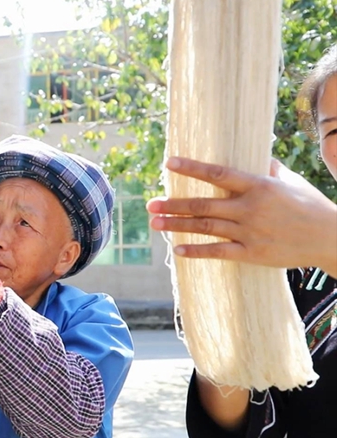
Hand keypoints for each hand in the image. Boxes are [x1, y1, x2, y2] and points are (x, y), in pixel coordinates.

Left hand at [147, 157, 336, 275]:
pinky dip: (197, 251)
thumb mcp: (290, 181)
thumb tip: (253, 154)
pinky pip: (219, 252)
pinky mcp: (252, 253)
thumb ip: (267, 168)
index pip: (218, 173)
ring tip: (155, 223)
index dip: (192, 168)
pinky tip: (177, 249)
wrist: (331, 238)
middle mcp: (250, 208)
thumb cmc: (311, 205)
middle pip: (204, 204)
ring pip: (206, 227)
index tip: (169, 163)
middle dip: (174, 204)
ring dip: (178, 225)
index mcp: (258, 185)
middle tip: (150, 204)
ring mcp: (250, 232)